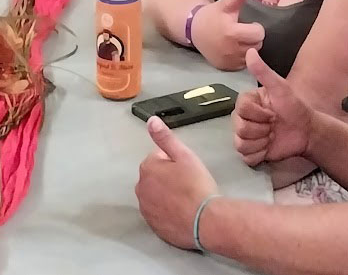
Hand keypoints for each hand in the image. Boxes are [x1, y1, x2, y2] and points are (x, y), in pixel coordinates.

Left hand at [135, 117, 218, 250]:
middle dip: (168, 178)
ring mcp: (145, 208)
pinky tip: (181, 213)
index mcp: (147, 168)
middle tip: (188, 185)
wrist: (206, 222)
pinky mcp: (152, 225)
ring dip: (166, 195)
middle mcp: (141, 188)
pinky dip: (166, 212)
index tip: (187, 171)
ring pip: (156, 195)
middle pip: (155, 177)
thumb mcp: (185, 155)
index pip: (159, 158)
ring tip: (186, 200)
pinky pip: (158, 213)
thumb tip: (151, 121)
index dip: (175, 162)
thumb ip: (166, 138)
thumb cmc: (197, 186)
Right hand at [189, 0, 264, 70]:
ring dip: (248, 47)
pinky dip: (241, 57)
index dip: (255, 27)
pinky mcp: (226, 68)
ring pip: (251, 55)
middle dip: (253, 37)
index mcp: (233, 32)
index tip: (247, 24)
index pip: (259, 33)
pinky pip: (243, 64)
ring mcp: (229, 60)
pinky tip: (234, 49)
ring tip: (239, 40)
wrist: (194, 31)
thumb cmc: (212, 16)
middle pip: (258, 45)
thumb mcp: (225, 4)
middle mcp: (232, 49)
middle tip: (244, 31)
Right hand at [233, 48, 314, 166]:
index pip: (240, 110)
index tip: (273, 113)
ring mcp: (246, 136)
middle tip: (274, 125)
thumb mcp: (281, 88)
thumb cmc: (295, 107)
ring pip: (241, 144)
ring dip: (261, 142)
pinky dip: (260, 154)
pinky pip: (246, 157)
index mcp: (248, 103)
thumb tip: (250, 51)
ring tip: (272, 136)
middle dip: (261, 129)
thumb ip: (264, 71)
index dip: (259, 114)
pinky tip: (269, 147)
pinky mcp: (252, 152)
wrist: (308, 131)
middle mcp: (243, 119)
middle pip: (240, 128)